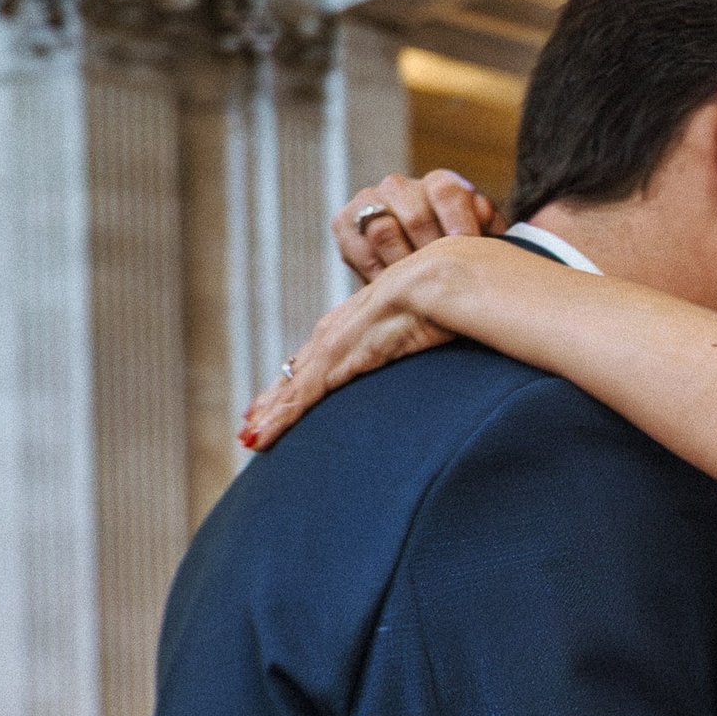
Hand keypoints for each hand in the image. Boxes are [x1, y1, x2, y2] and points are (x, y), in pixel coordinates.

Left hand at [241, 251, 456, 448]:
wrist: (454, 278)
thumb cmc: (465, 294)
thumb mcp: (447, 319)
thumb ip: (443, 329)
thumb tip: (466, 339)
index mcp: (370, 320)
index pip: (330, 354)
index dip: (309, 376)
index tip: (293, 396)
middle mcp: (346, 330)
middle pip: (303, 369)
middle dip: (278, 397)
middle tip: (254, 422)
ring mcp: (339, 344)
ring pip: (295, 386)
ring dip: (272, 413)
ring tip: (250, 437)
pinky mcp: (339, 360)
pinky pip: (303, 395)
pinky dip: (281, 417)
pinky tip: (261, 436)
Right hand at [335, 170, 500, 281]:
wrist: (420, 284)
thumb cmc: (461, 267)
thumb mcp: (483, 251)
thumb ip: (490, 240)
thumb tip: (496, 245)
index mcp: (441, 186)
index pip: (447, 192)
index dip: (459, 227)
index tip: (469, 256)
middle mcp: (402, 187)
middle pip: (414, 214)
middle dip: (429, 254)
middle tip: (441, 282)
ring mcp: (370, 201)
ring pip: (382, 229)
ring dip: (401, 264)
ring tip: (417, 288)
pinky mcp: (343, 222)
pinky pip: (355, 245)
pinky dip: (374, 271)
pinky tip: (391, 287)